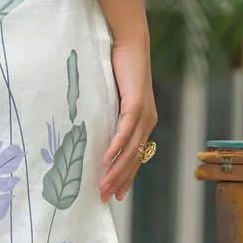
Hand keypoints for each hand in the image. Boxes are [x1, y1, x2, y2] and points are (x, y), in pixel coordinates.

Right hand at [100, 38, 157, 202]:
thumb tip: (94, 129)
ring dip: (116, 170)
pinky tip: (106, 160)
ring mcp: (144, 114)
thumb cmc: (120, 68)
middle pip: (134, 159)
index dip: (126, 177)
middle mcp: (148, 122)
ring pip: (131, 150)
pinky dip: (116, 147)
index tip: (116, 195)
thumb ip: (110, 114)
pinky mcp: (137, 104)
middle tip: (105, 198)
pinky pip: (125, 131)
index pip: (136, 156)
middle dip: (119, 181)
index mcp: (144, 122)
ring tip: (102, 186)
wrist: (130, 43)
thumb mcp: (114, 97)